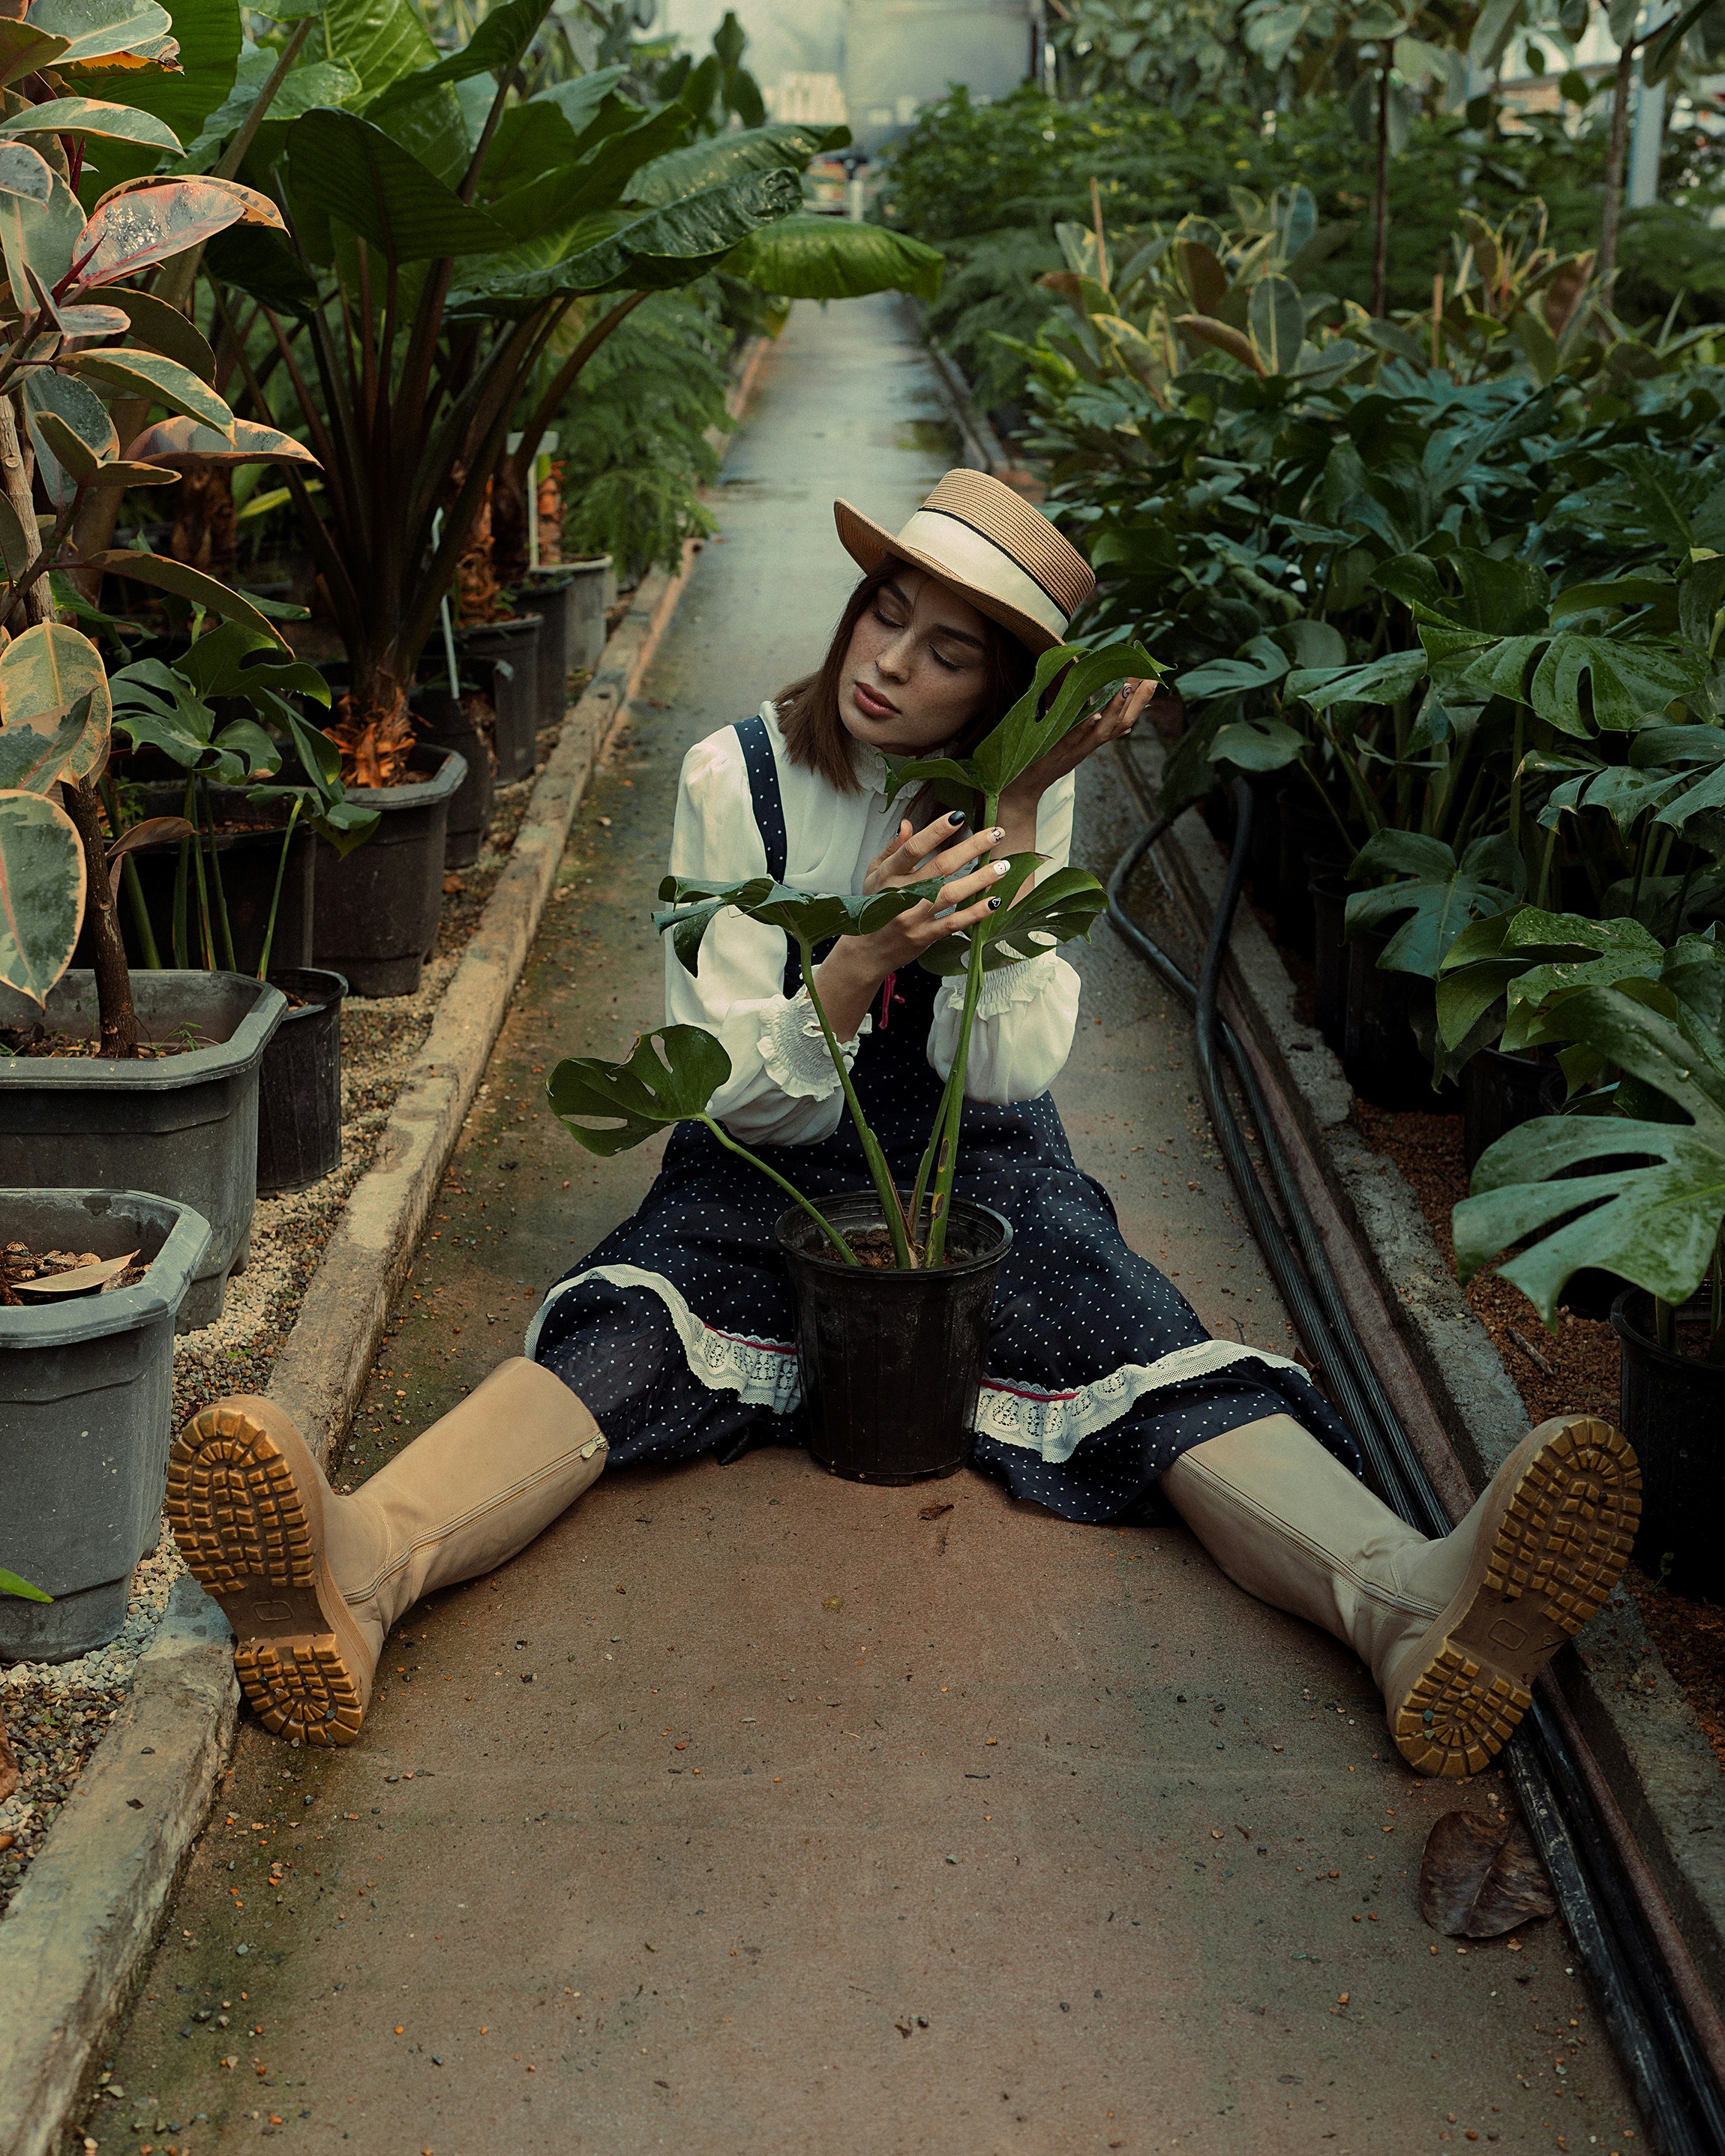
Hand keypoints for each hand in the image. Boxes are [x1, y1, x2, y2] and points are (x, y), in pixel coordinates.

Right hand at [814, 811, 1013, 1039]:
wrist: (865, 951)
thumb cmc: (872, 907)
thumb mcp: (874, 874)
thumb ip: (892, 849)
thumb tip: (907, 823)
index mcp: (889, 874)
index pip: (913, 847)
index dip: (936, 831)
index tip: (958, 816)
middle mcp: (901, 894)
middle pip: (940, 866)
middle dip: (971, 847)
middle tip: (996, 833)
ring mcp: (914, 917)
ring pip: (951, 894)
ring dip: (980, 879)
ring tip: (1002, 866)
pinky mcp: (925, 936)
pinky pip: (954, 923)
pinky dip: (975, 913)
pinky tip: (993, 901)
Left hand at [997, 675, 1160, 837]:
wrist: (1021, 790)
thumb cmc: (1042, 762)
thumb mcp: (1067, 744)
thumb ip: (1085, 730)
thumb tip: (1102, 714)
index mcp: (1090, 742)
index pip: (1122, 720)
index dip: (1138, 702)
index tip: (1152, 678)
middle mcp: (1087, 747)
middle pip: (1119, 723)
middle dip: (1136, 701)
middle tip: (1150, 677)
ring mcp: (1073, 751)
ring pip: (1102, 731)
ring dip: (1115, 709)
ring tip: (1127, 686)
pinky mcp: (1055, 754)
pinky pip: (1072, 739)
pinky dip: (1084, 728)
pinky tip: (1093, 715)